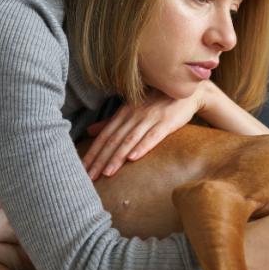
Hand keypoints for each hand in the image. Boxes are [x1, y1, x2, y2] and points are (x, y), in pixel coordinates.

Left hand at [82, 86, 208, 179]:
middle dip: (100, 160)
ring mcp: (150, 118)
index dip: (92, 152)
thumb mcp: (132, 109)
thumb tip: (90, 131)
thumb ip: (111, 122)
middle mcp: (133, 115)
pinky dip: (142, 147)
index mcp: (123, 113)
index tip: (82, 169)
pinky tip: (133, 158)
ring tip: (106, 173)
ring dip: (117, 157)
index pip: (104, 136)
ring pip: (129, 140)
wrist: (186, 92)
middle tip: (89, 177)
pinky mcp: (166, 122)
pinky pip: (152, 136)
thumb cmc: (157, 102)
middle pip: (113, 140)